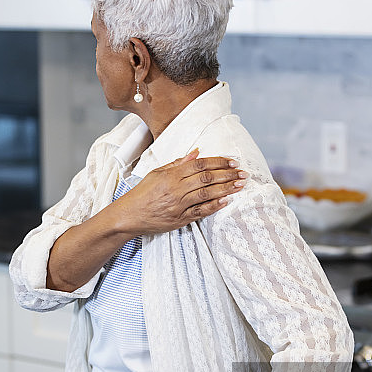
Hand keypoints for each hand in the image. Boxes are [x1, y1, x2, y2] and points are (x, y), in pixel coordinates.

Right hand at [114, 148, 247, 235]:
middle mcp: (176, 189)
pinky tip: (226, 201)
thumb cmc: (142, 193)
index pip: (200, 165)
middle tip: (243, 172)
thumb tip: (196, 152)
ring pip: (206, 194)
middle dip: (228, 174)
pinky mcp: (179, 219)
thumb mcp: (157, 173)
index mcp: (171, 175)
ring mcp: (178, 205)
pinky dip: (214, 206)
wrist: (129, 216)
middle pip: (206, 178)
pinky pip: (200, 212)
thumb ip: (178, 163)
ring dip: (226, 189)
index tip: (232, 161)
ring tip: (240, 185)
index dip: (218, 162)